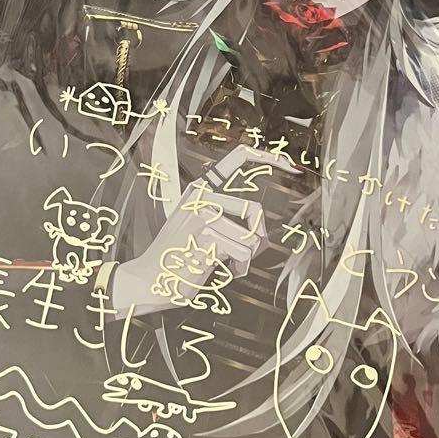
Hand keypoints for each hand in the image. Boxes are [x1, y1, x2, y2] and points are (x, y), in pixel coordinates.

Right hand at [110, 144, 297, 316]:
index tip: (288, 163)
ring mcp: (202, 216)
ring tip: (223, 264)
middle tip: (241, 254)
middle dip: (257, 238)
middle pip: (255, 211)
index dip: (266, 157)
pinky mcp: (206, 236)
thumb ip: (227, 221)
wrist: (150, 280)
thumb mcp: (200, 231)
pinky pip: (243, 255)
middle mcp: (201, 198)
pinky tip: (220, 270)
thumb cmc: (177, 259)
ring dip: (244, 260)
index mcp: (200, 191)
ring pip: (251, 239)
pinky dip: (238, 269)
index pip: (236, 159)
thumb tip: (262, 233)